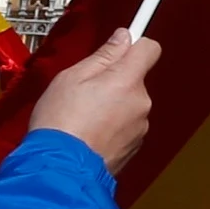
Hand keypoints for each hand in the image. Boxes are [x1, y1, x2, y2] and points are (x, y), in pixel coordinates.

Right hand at [27, 32, 162, 176]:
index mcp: (127, 80)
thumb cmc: (60, 123)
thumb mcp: (71, 78)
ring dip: (113, 106)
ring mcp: (140, 128)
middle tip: (85, 90)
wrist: (59, 170)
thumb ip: (102, 56)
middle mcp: (141, 103)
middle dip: (115, 80)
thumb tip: (123, 38)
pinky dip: (112, 127)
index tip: (123, 43)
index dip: (135, 44)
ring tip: (83, 117)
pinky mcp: (134, 148)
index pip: (150, 48)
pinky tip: (89, 134)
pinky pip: (126, 126)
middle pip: (135, 79)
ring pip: (130, 104)